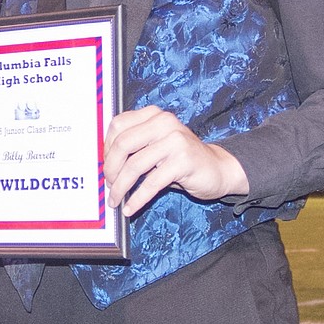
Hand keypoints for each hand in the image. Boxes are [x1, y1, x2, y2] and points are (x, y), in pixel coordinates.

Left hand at [103, 106, 248, 215]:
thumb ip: (135, 146)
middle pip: (123, 144)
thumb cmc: (182, 159)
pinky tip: (130, 207)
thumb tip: (105, 165)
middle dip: (110, 169)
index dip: (106, 148)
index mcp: (155, 115)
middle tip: (109, 185)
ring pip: (135, 166)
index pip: (118, 125)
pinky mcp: (183, 161)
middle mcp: (164, 123)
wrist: (217, 169)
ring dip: (121, 187)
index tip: (106, 166)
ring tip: (116, 199)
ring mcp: (175, 141)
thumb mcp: (157, 146)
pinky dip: (137, 199)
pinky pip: (152, 183)